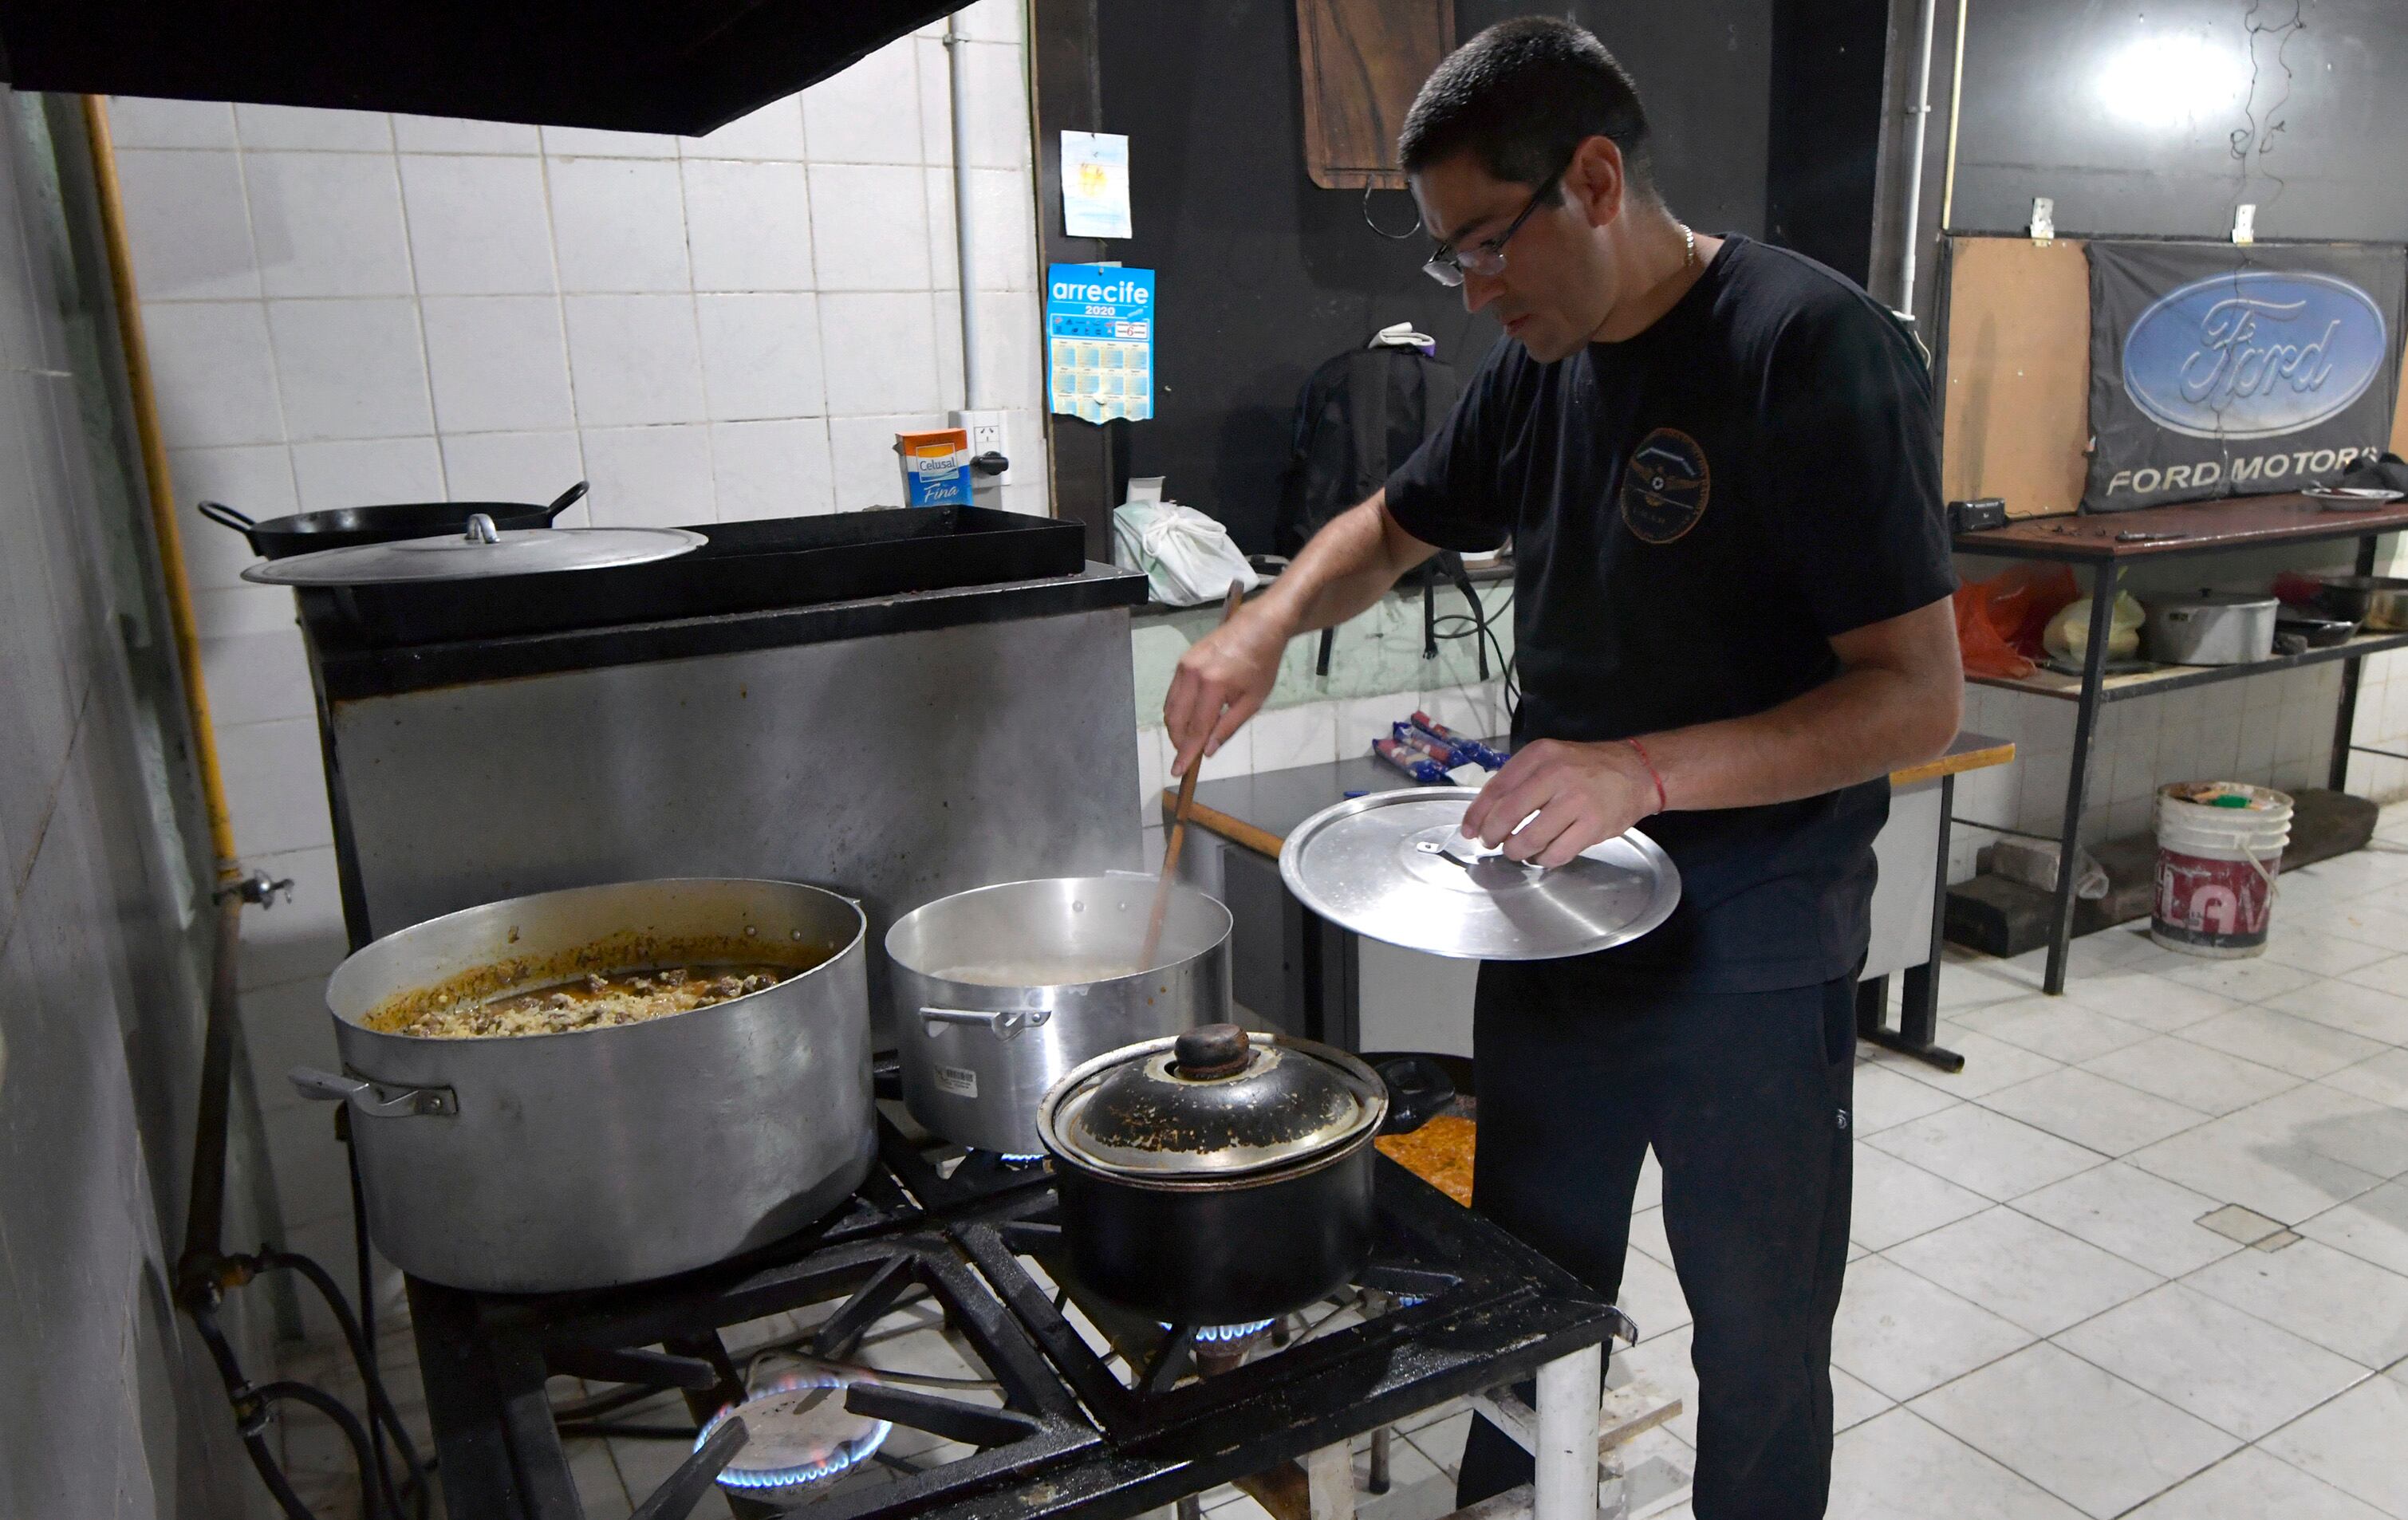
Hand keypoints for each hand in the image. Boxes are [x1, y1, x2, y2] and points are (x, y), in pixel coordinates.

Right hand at [1163, 609, 1287, 776]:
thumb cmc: (1262, 663)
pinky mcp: (1182, 661)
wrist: (1258, 625)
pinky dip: (1178, 711)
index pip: (1195, 727)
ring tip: (1190, 740)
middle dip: (1179, 741)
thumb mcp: (1253, 700)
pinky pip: (1173, 694)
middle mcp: (1192, 674)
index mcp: (1213, 684)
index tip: (1178, 771)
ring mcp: (1184, 665)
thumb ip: (1228, 727)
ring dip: (1177, 728)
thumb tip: (1207, 750)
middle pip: (1175, 719)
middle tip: (1188, 757)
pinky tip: (1191, 719)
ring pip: (1170, 707)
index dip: (1186, 752)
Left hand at [1460, 739, 1660, 866]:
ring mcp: (1576, 801)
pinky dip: (1543, 859)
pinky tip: (1543, 854)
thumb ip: (1520, 780)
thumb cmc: (1587, 769)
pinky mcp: (1593, 826)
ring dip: (1517, 851)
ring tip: (1518, 850)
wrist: (1637, 772)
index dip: (1477, 814)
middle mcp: (1556, 774)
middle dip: (1493, 835)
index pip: (1496, 787)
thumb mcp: (1551, 759)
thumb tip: (1486, 814)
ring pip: (1529, 839)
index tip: (1469, 830)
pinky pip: (1555, 854)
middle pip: (1507, 814)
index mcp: (1540, 755)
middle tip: (1492, 843)